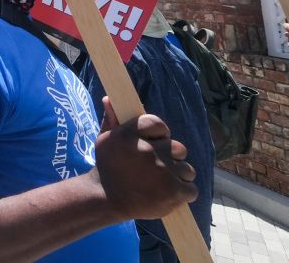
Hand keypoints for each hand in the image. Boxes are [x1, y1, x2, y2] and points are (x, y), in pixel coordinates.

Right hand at [91, 97, 197, 219]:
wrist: (105, 199)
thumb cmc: (107, 167)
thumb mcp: (106, 140)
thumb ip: (112, 120)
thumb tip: (110, 99)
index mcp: (130, 134)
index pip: (158, 124)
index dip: (159, 134)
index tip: (153, 144)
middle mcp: (147, 150)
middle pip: (178, 147)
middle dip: (170, 158)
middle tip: (156, 168)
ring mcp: (162, 171)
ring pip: (187, 169)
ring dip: (178, 177)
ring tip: (162, 184)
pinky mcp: (174, 191)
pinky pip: (192, 189)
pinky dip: (183, 193)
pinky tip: (168, 194)